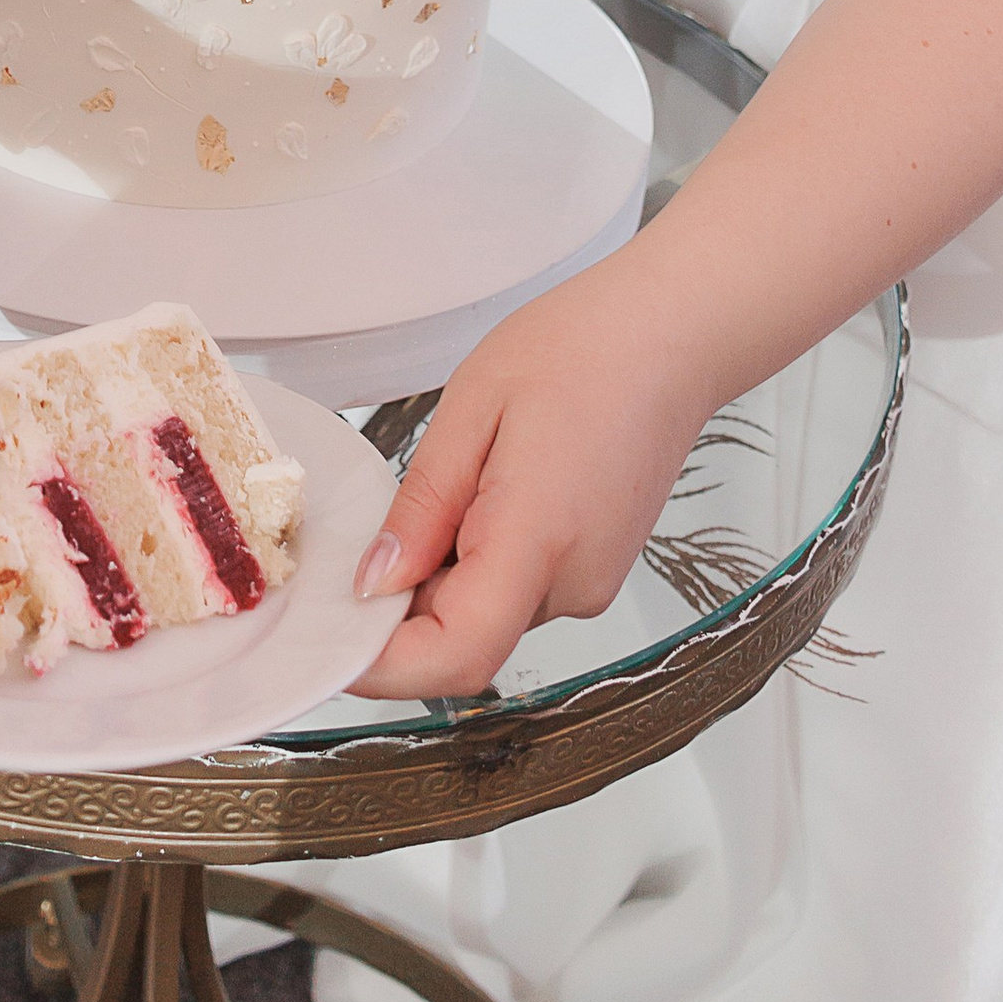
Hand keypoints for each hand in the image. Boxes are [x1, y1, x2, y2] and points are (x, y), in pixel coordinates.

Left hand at [348, 253, 713, 699]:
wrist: (673, 334)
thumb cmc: (580, 349)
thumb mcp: (470, 409)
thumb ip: (421, 508)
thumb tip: (374, 586)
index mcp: (540, 539)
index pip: (457, 656)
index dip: (384, 667)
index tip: (329, 634)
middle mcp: (574, 582)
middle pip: (463, 640)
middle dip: (402, 607)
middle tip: (368, 530)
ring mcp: (592, 583)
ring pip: (486, 616)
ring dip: (441, 578)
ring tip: (448, 484)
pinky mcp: (596, 571)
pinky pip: (516, 591)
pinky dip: (477, 562)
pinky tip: (481, 491)